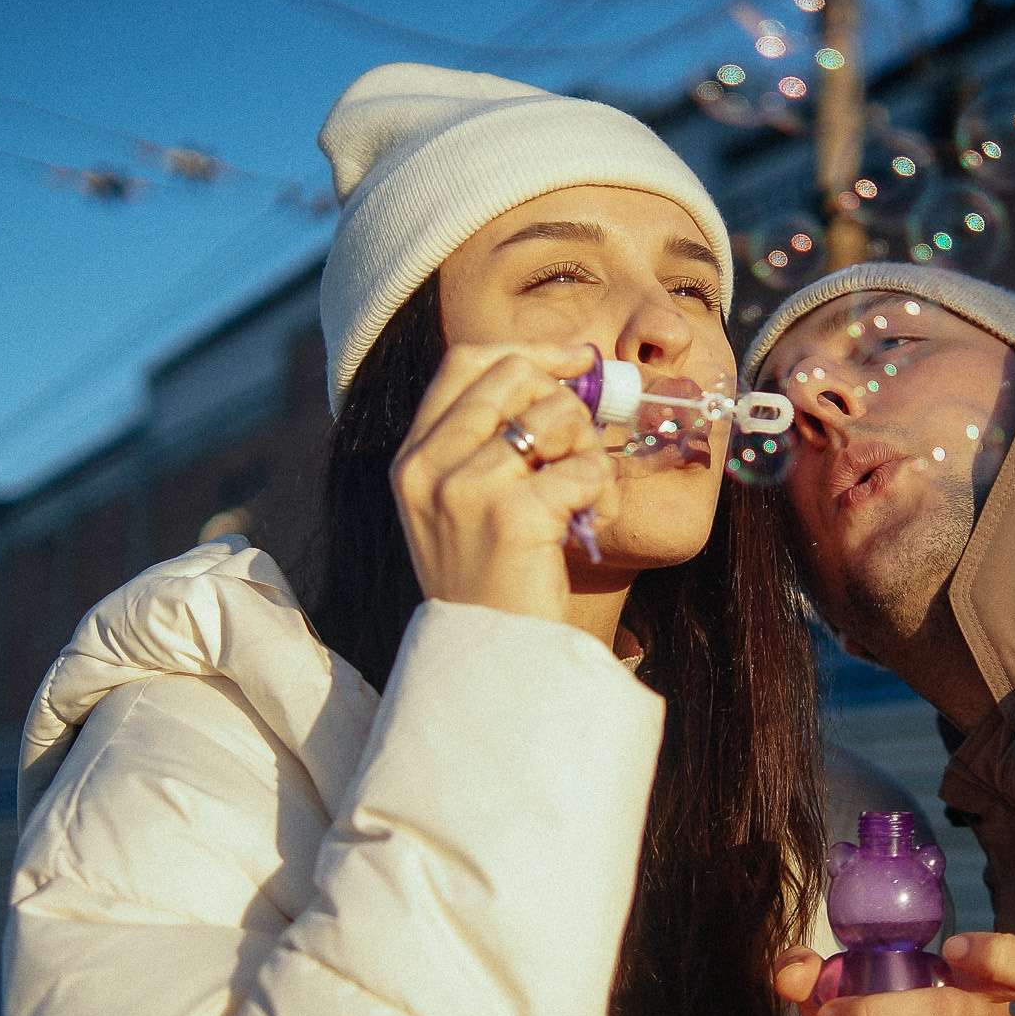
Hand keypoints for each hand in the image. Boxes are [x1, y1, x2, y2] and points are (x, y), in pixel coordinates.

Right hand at [392, 342, 616, 621]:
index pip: (466, 362)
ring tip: (584, 494)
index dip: (529, 352)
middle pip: (513, 376)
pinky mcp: (511, 517)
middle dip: (565, 401)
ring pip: (555, 416)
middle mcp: (427, 467)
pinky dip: (601, 490)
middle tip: (580, 447)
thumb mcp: (467, 505)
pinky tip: (591, 522)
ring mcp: (464, 490)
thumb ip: (493, 440)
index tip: (574, 362)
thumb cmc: (494, 583)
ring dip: (587, 449)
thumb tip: (570, 369)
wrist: (490, 663)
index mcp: (413, 458)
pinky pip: (583, 467)